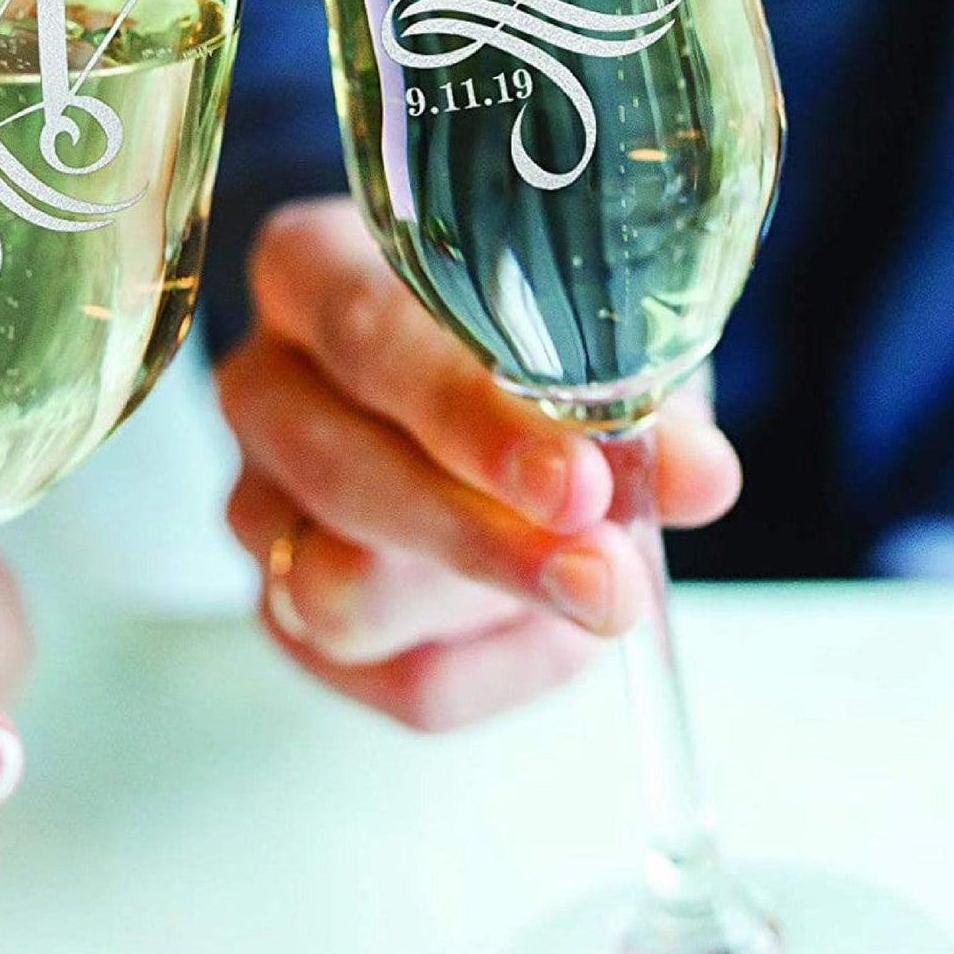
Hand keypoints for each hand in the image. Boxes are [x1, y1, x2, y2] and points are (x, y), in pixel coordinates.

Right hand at [217, 198, 741, 730]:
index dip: (469, 413)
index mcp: (309, 271)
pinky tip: (554, 631)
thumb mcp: (588, 339)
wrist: (479, 403)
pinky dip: (500, 671)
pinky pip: (396, 682)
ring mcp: (257, 505)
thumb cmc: (525, 342)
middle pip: (340, 475)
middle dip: (483, 538)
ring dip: (485, 606)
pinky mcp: (287, 615)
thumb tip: (696, 475)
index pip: (365, 334)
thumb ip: (635, 400)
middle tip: (607, 574)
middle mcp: (262, 386)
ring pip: (341, 593)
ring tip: (589, 585)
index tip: (574, 480)